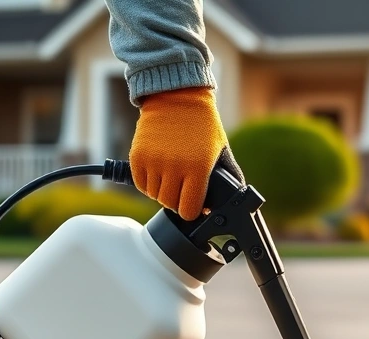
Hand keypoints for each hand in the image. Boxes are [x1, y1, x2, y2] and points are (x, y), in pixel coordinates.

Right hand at [130, 87, 241, 219]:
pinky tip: (157, 173)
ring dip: (162, 191)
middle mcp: (174, 167)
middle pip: (170, 204)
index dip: (191, 210)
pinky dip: (148, 183)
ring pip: (154, 196)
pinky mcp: (138, 157)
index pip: (188, 210)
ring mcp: (154, 162)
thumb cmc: (201, 125)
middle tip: (181, 188)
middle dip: (176, 200)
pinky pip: (140, 184)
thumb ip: (227, 176)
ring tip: (169, 177)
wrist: (176, 97)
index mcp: (198, 168)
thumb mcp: (219, 149)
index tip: (191, 205)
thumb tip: (231, 202)